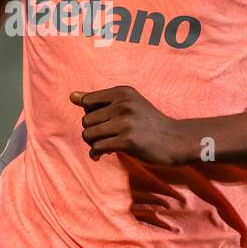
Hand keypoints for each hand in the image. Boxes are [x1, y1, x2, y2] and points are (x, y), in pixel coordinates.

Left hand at [70, 86, 189, 165]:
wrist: (175, 140)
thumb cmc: (149, 123)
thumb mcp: (128, 104)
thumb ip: (100, 100)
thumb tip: (71, 96)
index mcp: (122, 92)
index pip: (87, 101)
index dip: (90, 114)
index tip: (101, 123)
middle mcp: (123, 104)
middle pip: (86, 119)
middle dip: (91, 131)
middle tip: (104, 138)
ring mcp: (125, 122)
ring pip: (89, 134)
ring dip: (93, 143)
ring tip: (103, 146)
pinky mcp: (127, 141)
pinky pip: (98, 147)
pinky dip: (96, 153)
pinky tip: (103, 155)